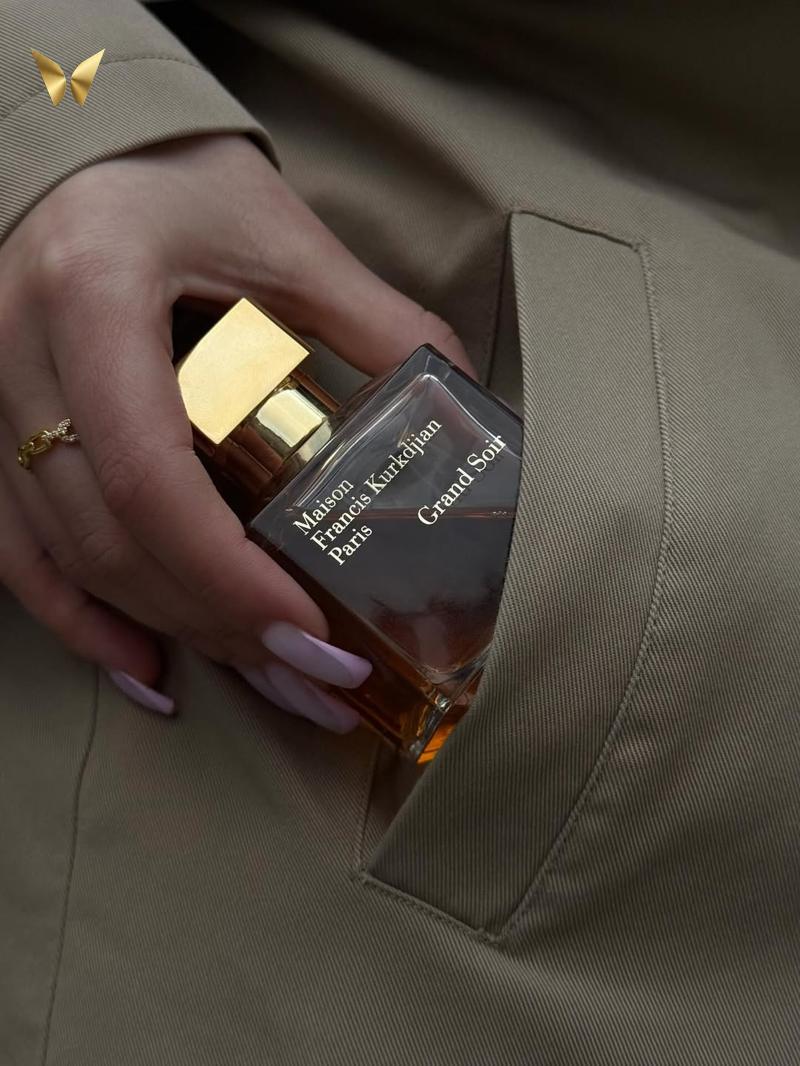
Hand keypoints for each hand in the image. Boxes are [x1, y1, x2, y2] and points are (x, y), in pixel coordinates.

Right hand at [0, 133, 467, 727]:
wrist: (81, 147)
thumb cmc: (175, 172)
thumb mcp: (281, 234)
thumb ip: (371, 320)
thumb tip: (461, 401)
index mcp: (92, 294)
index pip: (145, 471)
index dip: (225, 574)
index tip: (309, 633)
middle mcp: (18, 353)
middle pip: (109, 535)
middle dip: (217, 624)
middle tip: (315, 678)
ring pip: (64, 556)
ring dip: (169, 631)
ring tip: (266, 679)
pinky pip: (15, 548)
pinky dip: (78, 618)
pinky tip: (149, 666)